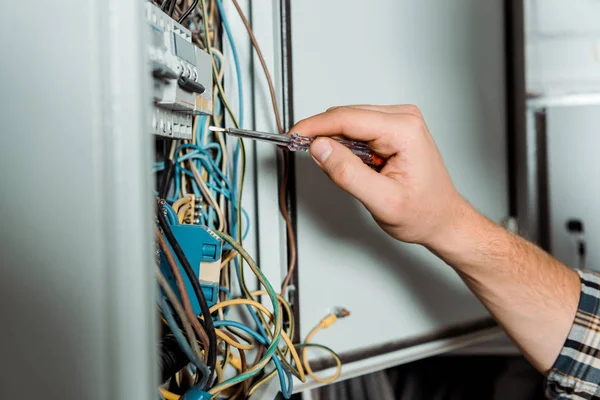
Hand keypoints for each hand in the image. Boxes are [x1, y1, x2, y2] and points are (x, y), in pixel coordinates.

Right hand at [290, 105, 468, 245]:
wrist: (441, 218)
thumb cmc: (423, 212)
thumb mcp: (382, 201)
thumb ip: (348, 173)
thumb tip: (319, 148)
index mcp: (404, 130)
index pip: (347, 118)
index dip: (314, 126)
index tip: (292, 136)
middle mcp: (403, 118)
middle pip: (345, 116)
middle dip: (321, 135)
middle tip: (304, 155)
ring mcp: (398, 121)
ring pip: (348, 122)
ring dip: (335, 143)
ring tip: (343, 171)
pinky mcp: (392, 128)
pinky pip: (356, 129)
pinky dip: (346, 146)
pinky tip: (356, 166)